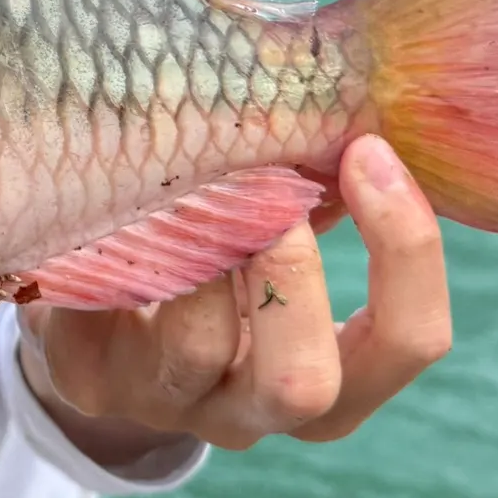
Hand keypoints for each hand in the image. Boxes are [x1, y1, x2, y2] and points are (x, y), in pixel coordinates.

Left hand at [18, 134, 452, 463]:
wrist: (96, 327)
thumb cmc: (210, 260)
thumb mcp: (274, 232)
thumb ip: (317, 185)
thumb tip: (345, 85)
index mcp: (331, 383)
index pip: (410, 342)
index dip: (407, 251)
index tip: (369, 150)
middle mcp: (251, 411)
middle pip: (302, 386)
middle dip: (295, 275)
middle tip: (273, 190)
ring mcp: (165, 401)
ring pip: (194, 344)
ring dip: (200, 244)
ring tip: (186, 176)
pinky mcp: (88, 377)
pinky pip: (107, 307)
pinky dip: (121, 238)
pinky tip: (117, 186)